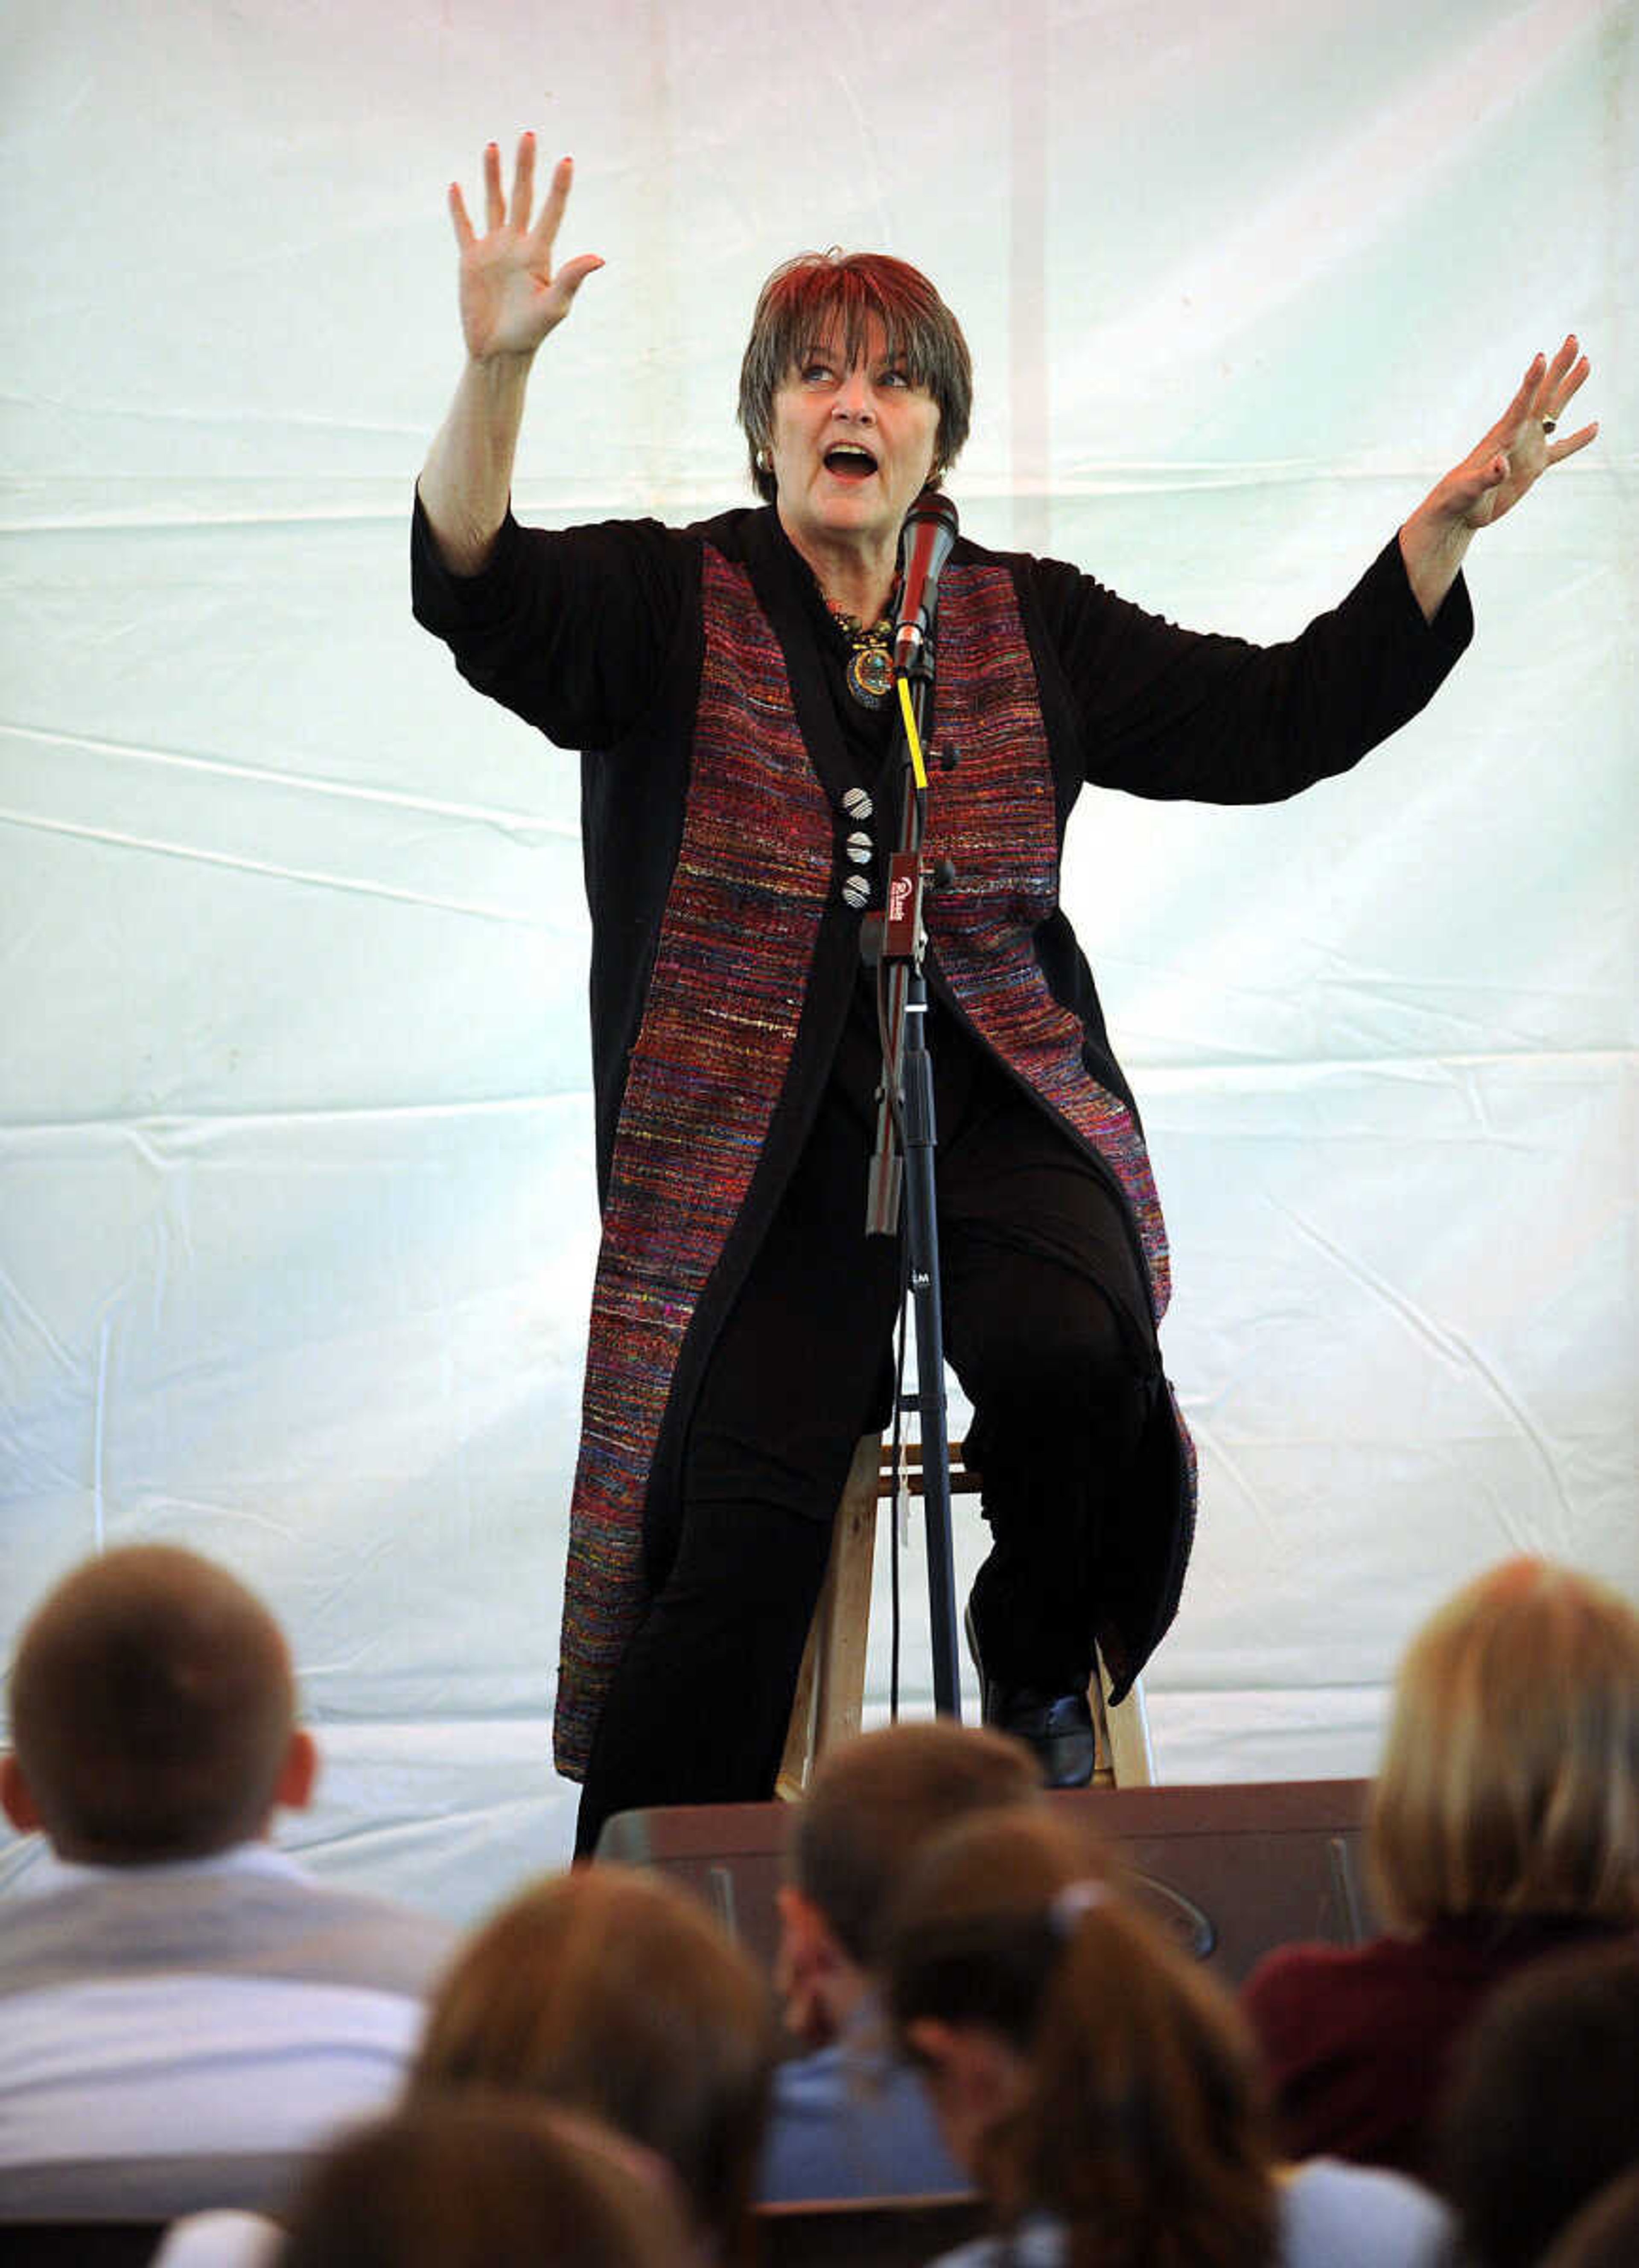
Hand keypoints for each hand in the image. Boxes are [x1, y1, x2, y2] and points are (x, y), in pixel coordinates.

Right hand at [447, 136, 602, 362]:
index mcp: (539, 253)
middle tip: (528, 136)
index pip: (551, 212)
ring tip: (493, 147)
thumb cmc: (531, 332)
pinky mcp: (471, 260)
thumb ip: (572, 278)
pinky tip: (457, 187)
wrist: (499, 351)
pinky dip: (459, 209)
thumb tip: (599, 258)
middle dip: (525, 167)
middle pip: (522, 197)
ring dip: (493, 176)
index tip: (567, 161)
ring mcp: (493, 250)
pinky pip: (464, 228)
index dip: (559, 188)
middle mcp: (517, 245)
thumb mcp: (555, 307)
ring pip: (493, 203)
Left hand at [1430, 335, 1597, 532]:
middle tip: (1573, 339)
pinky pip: (1562, 449)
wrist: (1460, 511)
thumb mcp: (1470, 488)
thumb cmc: (1459, 497)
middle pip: (1544, 394)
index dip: (1532, 382)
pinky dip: (1578, 439)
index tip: (1542, 357)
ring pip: (1555, 411)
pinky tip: (1594, 427)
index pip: (1521, 403)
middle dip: (1559, 367)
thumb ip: (1487, 476)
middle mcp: (1519, 434)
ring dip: (1570, 387)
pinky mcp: (1535, 465)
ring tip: (1587, 362)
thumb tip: (1502, 465)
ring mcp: (1529, 447)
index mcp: (1503, 436)